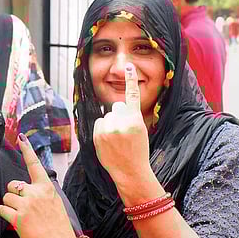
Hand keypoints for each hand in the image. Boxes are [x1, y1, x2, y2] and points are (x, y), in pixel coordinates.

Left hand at [0, 134, 76, 237]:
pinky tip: (15, 220)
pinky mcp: (18, 218)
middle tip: (25, 207)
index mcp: (46, 187)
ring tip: (22, 215)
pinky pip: (1, 209)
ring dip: (10, 205)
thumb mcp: (54, 201)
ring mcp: (26, 205)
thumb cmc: (57, 223)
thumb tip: (24, 187)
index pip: (34, 164)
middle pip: (12, 185)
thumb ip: (40, 191)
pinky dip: (5, 214)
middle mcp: (35, 193)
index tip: (21, 137)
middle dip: (14, 194)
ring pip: (6, 197)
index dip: (27, 150)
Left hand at [93, 63, 151, 184]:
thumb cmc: (137, 151)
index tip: (128, 66)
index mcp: (135, 120)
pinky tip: (108, 141)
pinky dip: (101, 130)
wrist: (130, 171)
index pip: (132, 96)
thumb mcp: (140, 131)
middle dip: (119, 116)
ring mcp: (108, 129)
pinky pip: (98, 123)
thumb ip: (129, 117)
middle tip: (124, 133)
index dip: (130, 80)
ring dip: (110, 124)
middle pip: (116, 108)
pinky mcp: (97, 136)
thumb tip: (114, 109)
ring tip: (116, 140)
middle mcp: (121, 122)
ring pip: (107, 116)